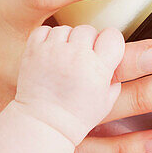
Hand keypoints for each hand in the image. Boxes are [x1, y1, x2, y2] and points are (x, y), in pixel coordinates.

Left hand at [14, 24, 126, 144]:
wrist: (43, 124)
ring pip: (66, 29)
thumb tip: (118, 56)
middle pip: (88, 30)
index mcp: (97, 68)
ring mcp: (52, 51)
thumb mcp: (107, 100)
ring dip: (67, 41)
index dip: (109, 43)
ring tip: (64, 60)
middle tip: (82, 60)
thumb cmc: (75, 116)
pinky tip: (50, 55)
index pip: (112, 35)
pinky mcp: (34, 50)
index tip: (104, 51)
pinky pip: (45, 31)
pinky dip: (48, 40)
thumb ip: (115, 75)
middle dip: (87, 43)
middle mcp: (75, 56)